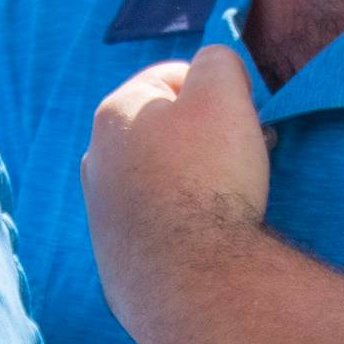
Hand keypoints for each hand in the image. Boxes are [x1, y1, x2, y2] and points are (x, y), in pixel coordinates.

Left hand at [81, 44, 270, 339]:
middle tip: (247, 155)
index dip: (218, 91)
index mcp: (115, 112)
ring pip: (160, 174)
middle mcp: (97, 157)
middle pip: (164, 128)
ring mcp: (102, 210)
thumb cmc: (208, 178)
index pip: (173, 77)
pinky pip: (156, 218)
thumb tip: (211, 69)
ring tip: (231, 196)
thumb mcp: (222, 94)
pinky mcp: (115, 253)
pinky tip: (207, 233)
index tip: (245, 119)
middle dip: (208, 134)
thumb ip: (217, 62)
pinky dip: (182, 217)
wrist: (192, 282)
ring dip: (196, 175)